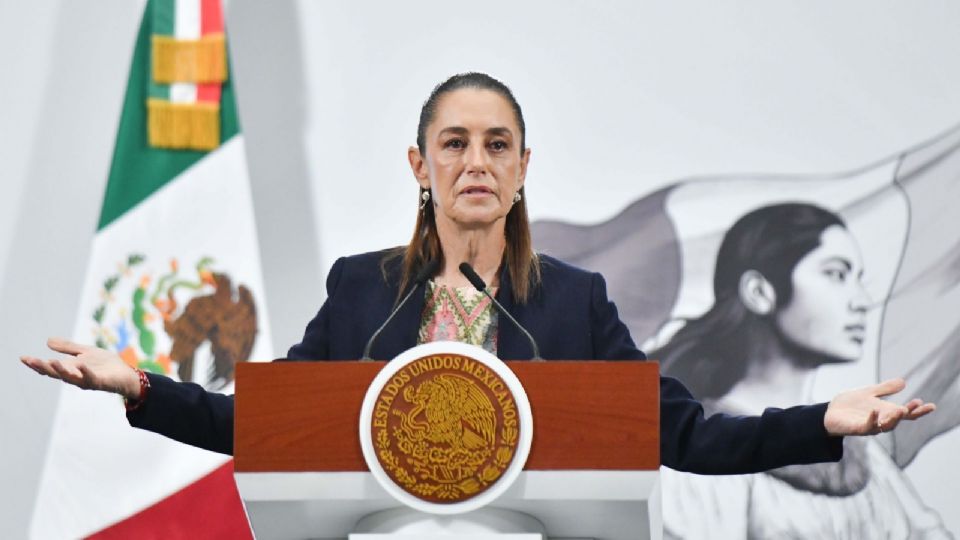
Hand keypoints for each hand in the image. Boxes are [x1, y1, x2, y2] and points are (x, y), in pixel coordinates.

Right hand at [21, 337, 140, 398]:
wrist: (126, 374)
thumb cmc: (106, 365)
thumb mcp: (85, 352)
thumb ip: (68, 348)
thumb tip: (47, 341)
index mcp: (71, 369)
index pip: (50, 368)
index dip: (36, 364)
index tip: (23, 358)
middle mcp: (76, 377)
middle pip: (56, 374)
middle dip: (42, 367)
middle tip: (30, 361)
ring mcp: (87, 381)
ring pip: (70, 378)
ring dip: (61, 370)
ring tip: (51, 362)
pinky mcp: (101, 382)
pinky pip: (91, 378)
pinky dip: (86, 372)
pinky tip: (81, 364)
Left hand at [825, 378, 935, 435]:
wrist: (829, 412)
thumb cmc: (850, 404)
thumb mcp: (869, 392)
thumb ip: (885, 388)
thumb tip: (903, 381)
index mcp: (886, 412)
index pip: (906, 413)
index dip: (918, 411)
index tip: (930, 405)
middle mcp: (881, 421)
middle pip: (899, 420)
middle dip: (908, 414)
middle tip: (915, 406)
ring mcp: (870, 426)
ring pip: (886, 426)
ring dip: (894, 419)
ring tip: (901, 409)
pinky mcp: (857, 429)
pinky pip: (867, 426)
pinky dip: (872, 420)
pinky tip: (874, 411)